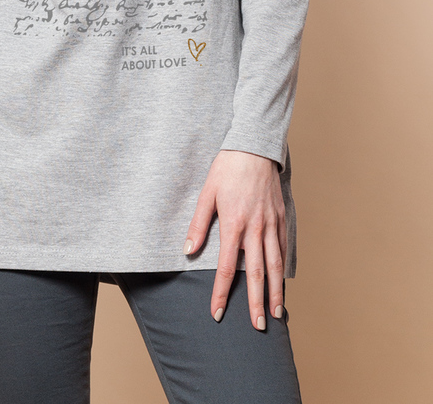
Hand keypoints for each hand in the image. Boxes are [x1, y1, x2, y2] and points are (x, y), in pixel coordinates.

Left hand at [182, 149, 286, 330]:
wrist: (253, 147)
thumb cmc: (226, 169)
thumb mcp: (206, 193)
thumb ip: (198, 225)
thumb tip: (189, 251)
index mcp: (234, 224)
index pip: (228, 268)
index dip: (222, 293)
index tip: (218, 313)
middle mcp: (256, 228)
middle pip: (257, 273)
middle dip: (257, 302)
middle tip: (258, 326)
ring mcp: (271, 223)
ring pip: (276, 264)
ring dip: (276, 291)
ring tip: (277, 313)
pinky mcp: (281, 216)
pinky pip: (284, 247)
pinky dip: (284, 267)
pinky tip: (282, 281)